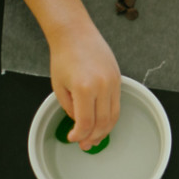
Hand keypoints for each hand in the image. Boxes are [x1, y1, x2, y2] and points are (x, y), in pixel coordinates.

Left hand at [48, 25, 120, 150]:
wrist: (75, 33)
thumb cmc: (64, 57)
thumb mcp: (59, 87)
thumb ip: (70, 108)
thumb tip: (80, 122)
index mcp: (84, 89)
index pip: (86, 122)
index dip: (79, 135)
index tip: (73, 138)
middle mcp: (102, 86)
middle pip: (103, 122)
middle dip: (93, 137)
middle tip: (86, 145)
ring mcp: (113, 82)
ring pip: (114, 115)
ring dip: (105, 129)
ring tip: (95, 137)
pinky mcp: (119, 78)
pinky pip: (117, 103)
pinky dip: (110, 116)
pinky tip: (102, 121)